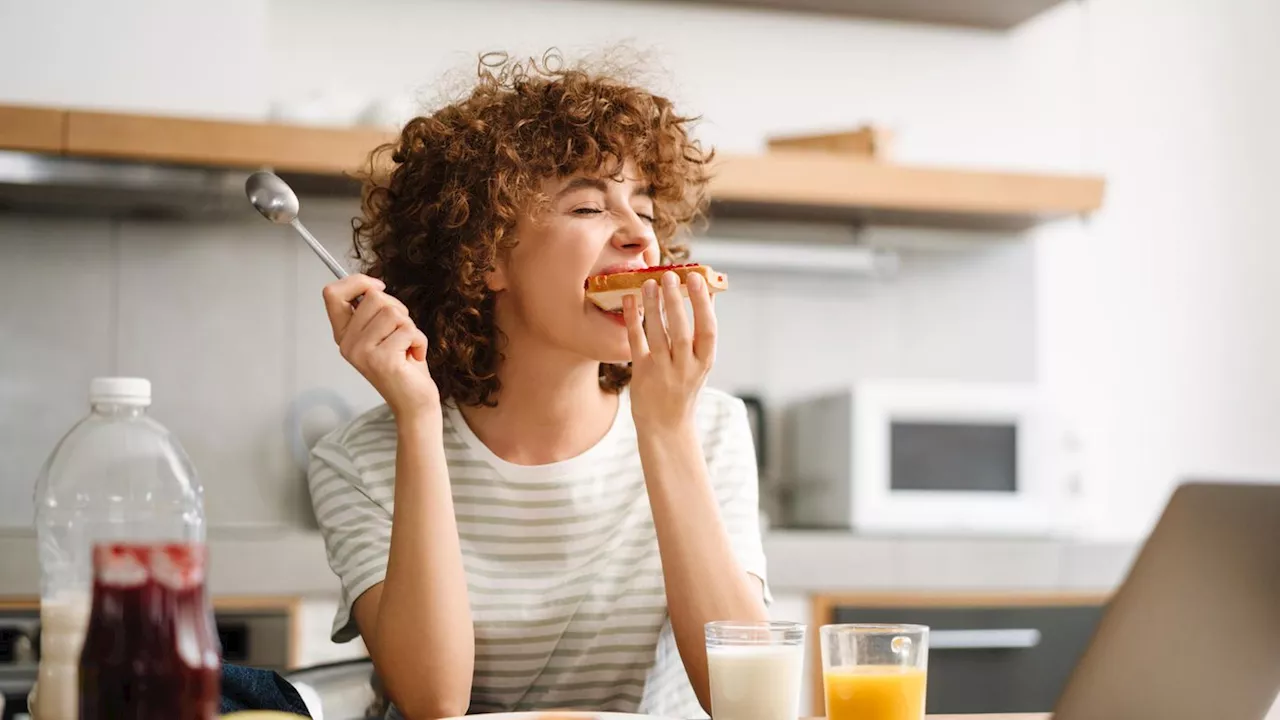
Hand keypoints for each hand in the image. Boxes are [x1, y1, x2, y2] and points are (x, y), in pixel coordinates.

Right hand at [322, 274, 438, 417]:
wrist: (414, 402)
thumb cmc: (403, 365)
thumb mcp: (383, 332)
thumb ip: (373, 311)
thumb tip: (372, 286)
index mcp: (344, 334)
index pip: (332, 293)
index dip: (358, 282)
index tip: (378, 286)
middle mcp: (347, 344)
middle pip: (373, 297)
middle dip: (398, 308)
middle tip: (402, 333)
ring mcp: (362, 352)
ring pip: (393, 312)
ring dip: (410, 327)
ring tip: (407, 346)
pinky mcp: (382, 360)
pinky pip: (408, 330)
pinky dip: (420, 341)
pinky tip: (414, 356)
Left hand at [623, 270, 716, 430]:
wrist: (667, 426)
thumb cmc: (685, 385)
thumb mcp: (701, 361)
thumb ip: (703, 329)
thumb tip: (709, 291)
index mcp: (705, 362)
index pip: (708, 330)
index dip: (703, 304)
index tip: (696, 278)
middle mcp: (686, 368)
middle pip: (680, 331)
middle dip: (675, 302)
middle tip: (669, 275)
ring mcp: (663, 372)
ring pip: (657, 336)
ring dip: (653, 307)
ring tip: (649, 283)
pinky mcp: (642, 374)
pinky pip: (636, 343)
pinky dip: (632, 321)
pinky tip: (629, 301)